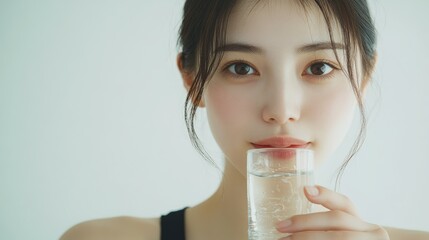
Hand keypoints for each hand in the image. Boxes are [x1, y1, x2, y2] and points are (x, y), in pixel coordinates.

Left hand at [275, 185, 389, 239]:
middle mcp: (372, 233)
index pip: (345, 204)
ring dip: (306, 238)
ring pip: (335, 237)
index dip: (326, 195)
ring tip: (284, 239)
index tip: (305, 190)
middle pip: (337, 219)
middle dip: (305, 222)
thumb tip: (301, 198)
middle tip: (280, 226)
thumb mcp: (343, 232)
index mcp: (364, 224)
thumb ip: (327, 222)